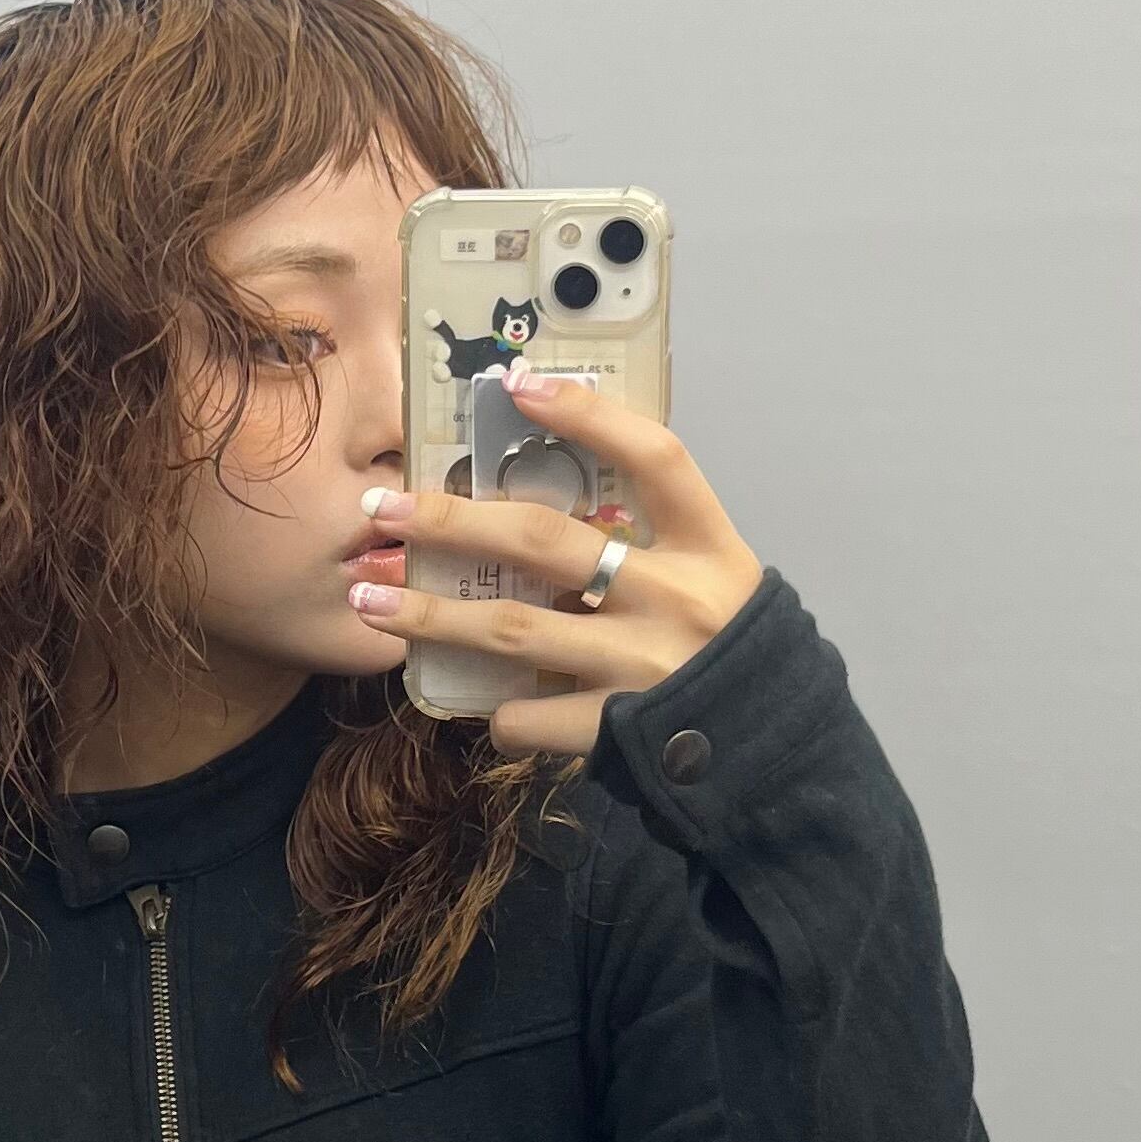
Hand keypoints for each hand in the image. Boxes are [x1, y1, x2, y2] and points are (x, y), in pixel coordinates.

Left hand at [348, 360, 764, 757]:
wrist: (772, 756)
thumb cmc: (727, 655)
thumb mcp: (714, 583)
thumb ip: (651, 545)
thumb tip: (545, 503)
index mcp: (711, 549)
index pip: (656, 457)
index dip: (588, 415)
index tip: (516, 385)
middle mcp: (678, 601)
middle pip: (547, 543)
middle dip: (453, 521)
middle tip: (385, 509)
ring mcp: (645, 668)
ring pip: (513, 630)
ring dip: (430, 615)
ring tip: (368, 599)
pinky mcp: (618, 732)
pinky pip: (527, 716)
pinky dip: (493, 711)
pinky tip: (474, 704)